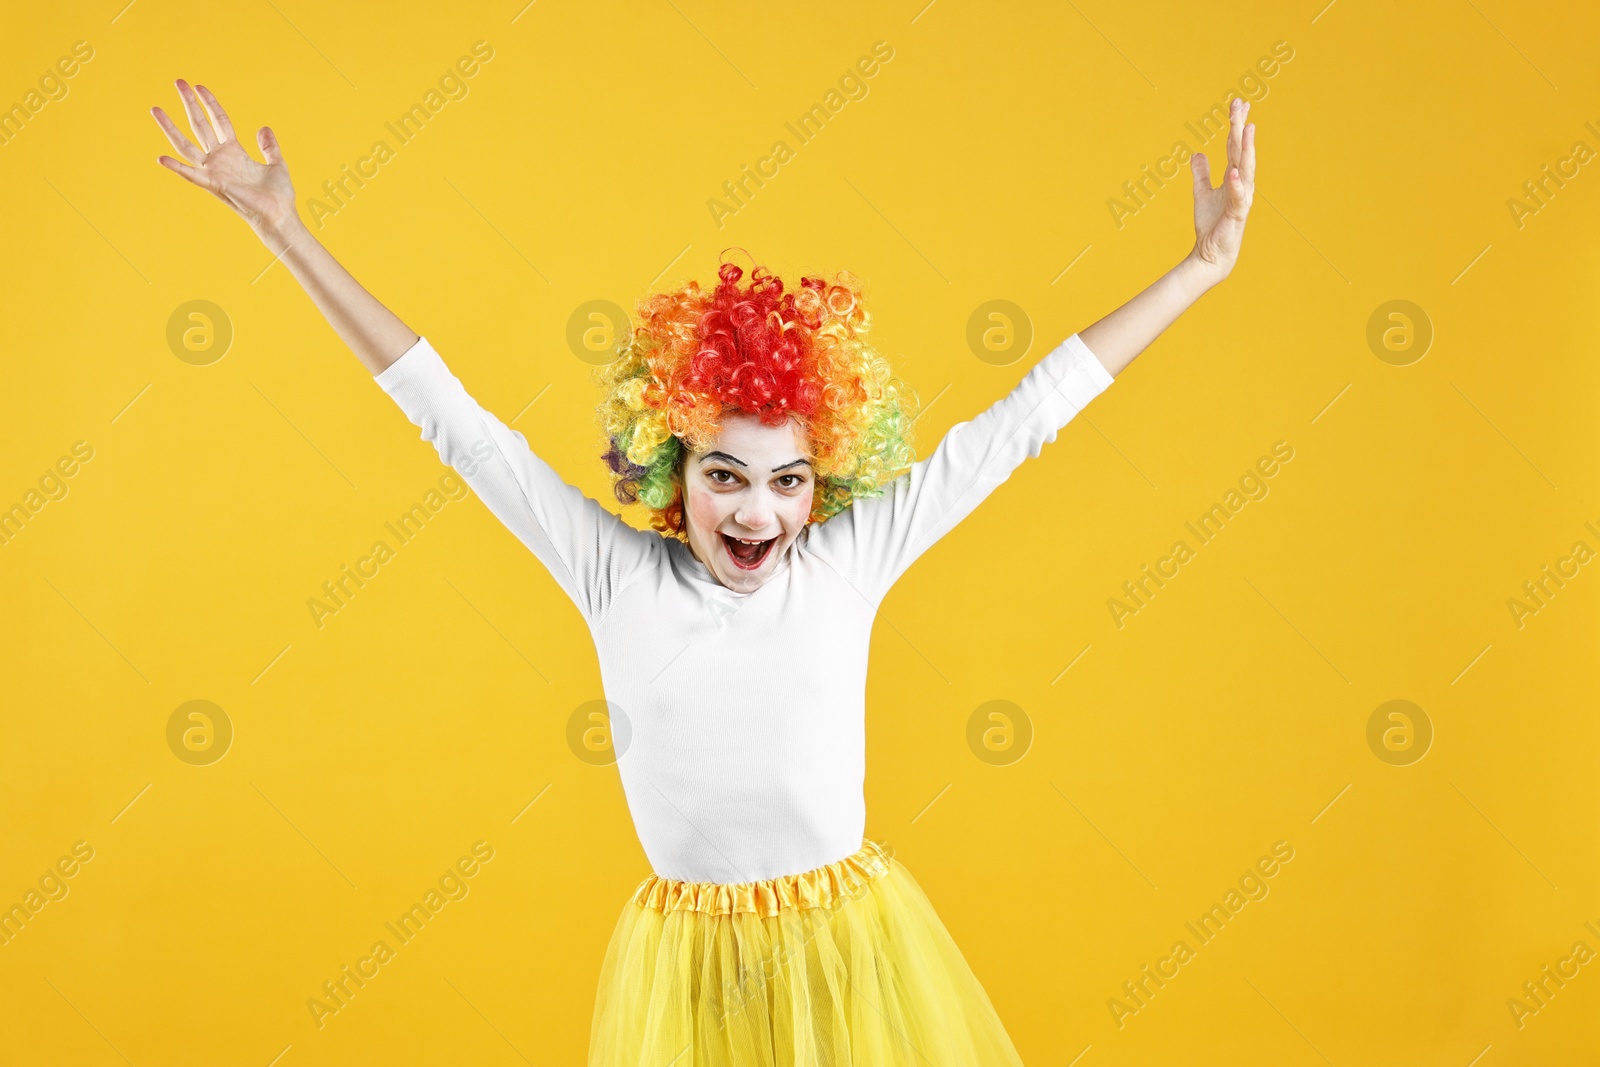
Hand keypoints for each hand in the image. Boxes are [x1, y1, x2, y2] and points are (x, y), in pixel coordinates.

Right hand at [151, 80, 298, 238]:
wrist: (279, 216)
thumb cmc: (278, 196)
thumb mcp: (277, 164)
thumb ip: (269, 147)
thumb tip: (264, 128)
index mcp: (234, 152)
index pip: (218, 120)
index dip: (209, 103)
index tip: (199, 86)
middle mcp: (220, 159)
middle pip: (199, 125)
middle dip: (189, 103)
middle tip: (178, 82)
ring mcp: (215, 171)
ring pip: (186, 145)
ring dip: (170, 128)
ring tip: (155, 109)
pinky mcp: (215, 184)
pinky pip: (192, 175)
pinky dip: (177, 168)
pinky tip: (161, 158)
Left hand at [1186, 97, 1255, 284]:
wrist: (1210, 253)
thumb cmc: (1210, 224)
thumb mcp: (1201, 193)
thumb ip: (1201, 173)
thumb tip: (1197, 153)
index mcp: (1234, 177)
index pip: (1235, 146)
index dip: (1235, 125)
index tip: (1237, 103)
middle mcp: (1242, 184)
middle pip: (1242, 151)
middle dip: (1241, 128)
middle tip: (1241, 104)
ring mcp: (1242, 198)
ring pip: (1246, 169)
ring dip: (1246, 149)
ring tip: (1246, 129)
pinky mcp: (1237, 214)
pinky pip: (1239, 197)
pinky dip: (1237, 185)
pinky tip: (1234, 173)